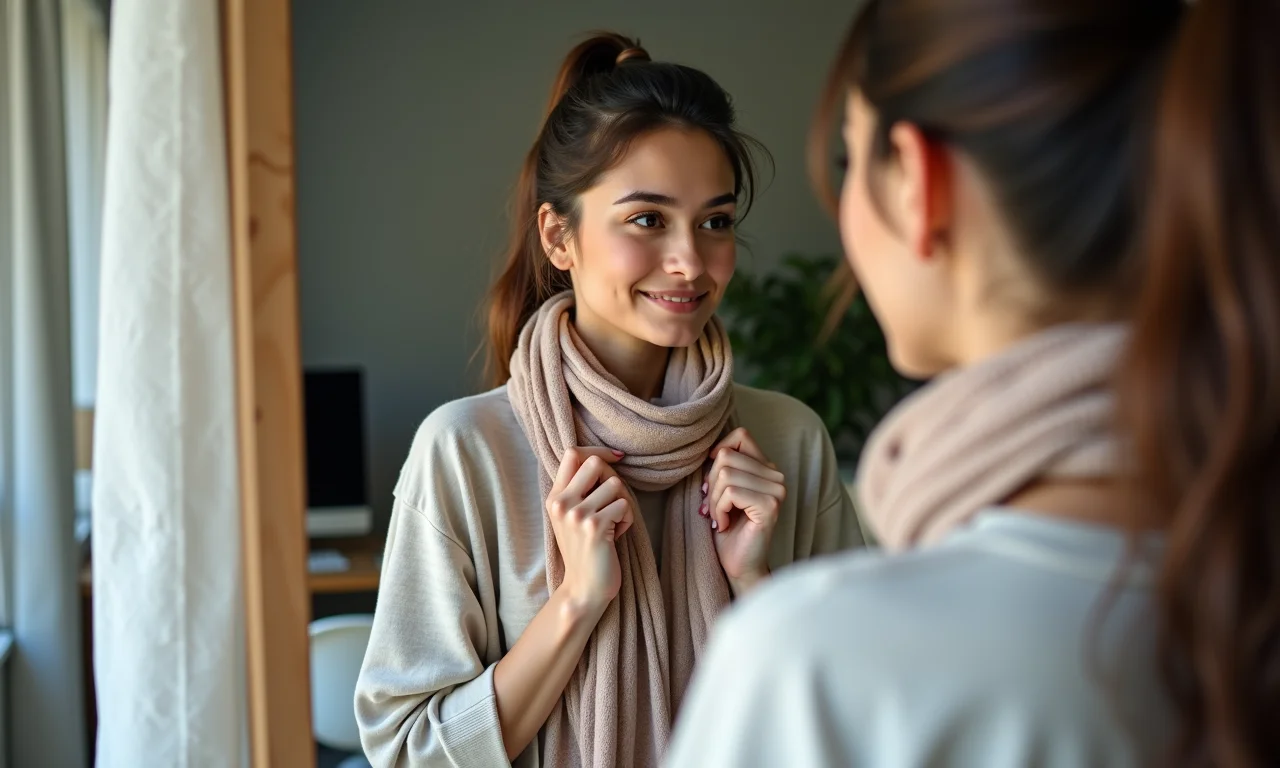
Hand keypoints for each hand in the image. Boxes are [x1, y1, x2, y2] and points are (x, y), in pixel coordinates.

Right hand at [546, 447, 634, 613]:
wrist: (584, 588)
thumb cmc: (585, 549)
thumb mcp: (572, 516)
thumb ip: (579, 488)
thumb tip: (603, 457)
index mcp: (554, 497)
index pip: (572, 454)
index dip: (598, 451)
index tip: (615, 458)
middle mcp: (561, 503)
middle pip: (595, 463)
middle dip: (612, 480)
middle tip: (612, 502)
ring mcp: (576, 515)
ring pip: (615, 485)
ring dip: (622, 505)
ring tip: (612, 524)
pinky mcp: (594, 527)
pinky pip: (624, 506)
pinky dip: (626, 521)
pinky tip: (616, 537)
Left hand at [700, 428, 784, 593]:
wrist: (739, 565)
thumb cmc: (728, 528)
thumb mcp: (721, 490)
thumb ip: (722, 467)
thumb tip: (710, 451)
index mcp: (766, 467)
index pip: (740, 436)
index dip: (718, 454)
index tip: (712, 482)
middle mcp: (776, 475)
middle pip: (726, 456)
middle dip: (711, 484)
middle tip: (713, 508)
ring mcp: (777, 490)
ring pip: (726, 474)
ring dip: (713, 501)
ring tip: (719, 518)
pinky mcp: (770, 506)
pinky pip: (731, 493)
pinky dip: (719, 510)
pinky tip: (724, 525)